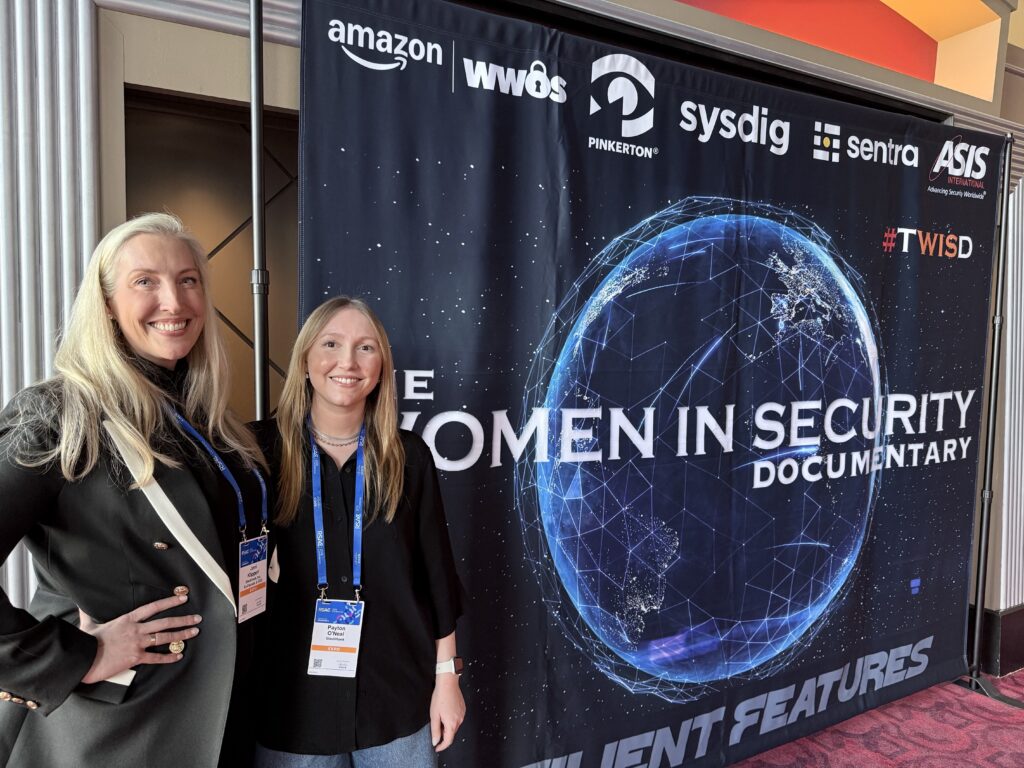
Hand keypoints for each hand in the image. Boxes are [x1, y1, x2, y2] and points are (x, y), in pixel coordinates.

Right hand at [78, 593, 201, 683]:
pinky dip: (169, 657)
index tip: (183, 599)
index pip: (153, 607)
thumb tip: (81, 606)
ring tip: (194, 632)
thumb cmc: (86, 642)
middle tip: (197, 618)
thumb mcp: (88, 625)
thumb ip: (88, 615)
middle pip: (165, 622)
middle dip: (183, 619)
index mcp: (127, 619)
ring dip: (182, 635)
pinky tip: (178, 656)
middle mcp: (136, 629)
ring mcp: (137, 643)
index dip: (169, 602)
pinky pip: (156, 657)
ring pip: (164, 637)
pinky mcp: (136, 658)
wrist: (83, 659)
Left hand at [430, 672, 464, 751]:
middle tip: (435, 728)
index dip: (442, 746)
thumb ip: (435, 730)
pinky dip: (451, 720)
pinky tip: (446, 712)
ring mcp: (462, 714)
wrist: (448, 684)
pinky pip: (457, 718)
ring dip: (447, 727)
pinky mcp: (463, 709)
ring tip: (440, 717)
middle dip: (443, 735)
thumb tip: (436, 742)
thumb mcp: (434, 715)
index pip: (448, 741)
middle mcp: (459, 720)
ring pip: (454, 726)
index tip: (436, 748)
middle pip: (451, 733)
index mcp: (452, 724)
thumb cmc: (440, 697)